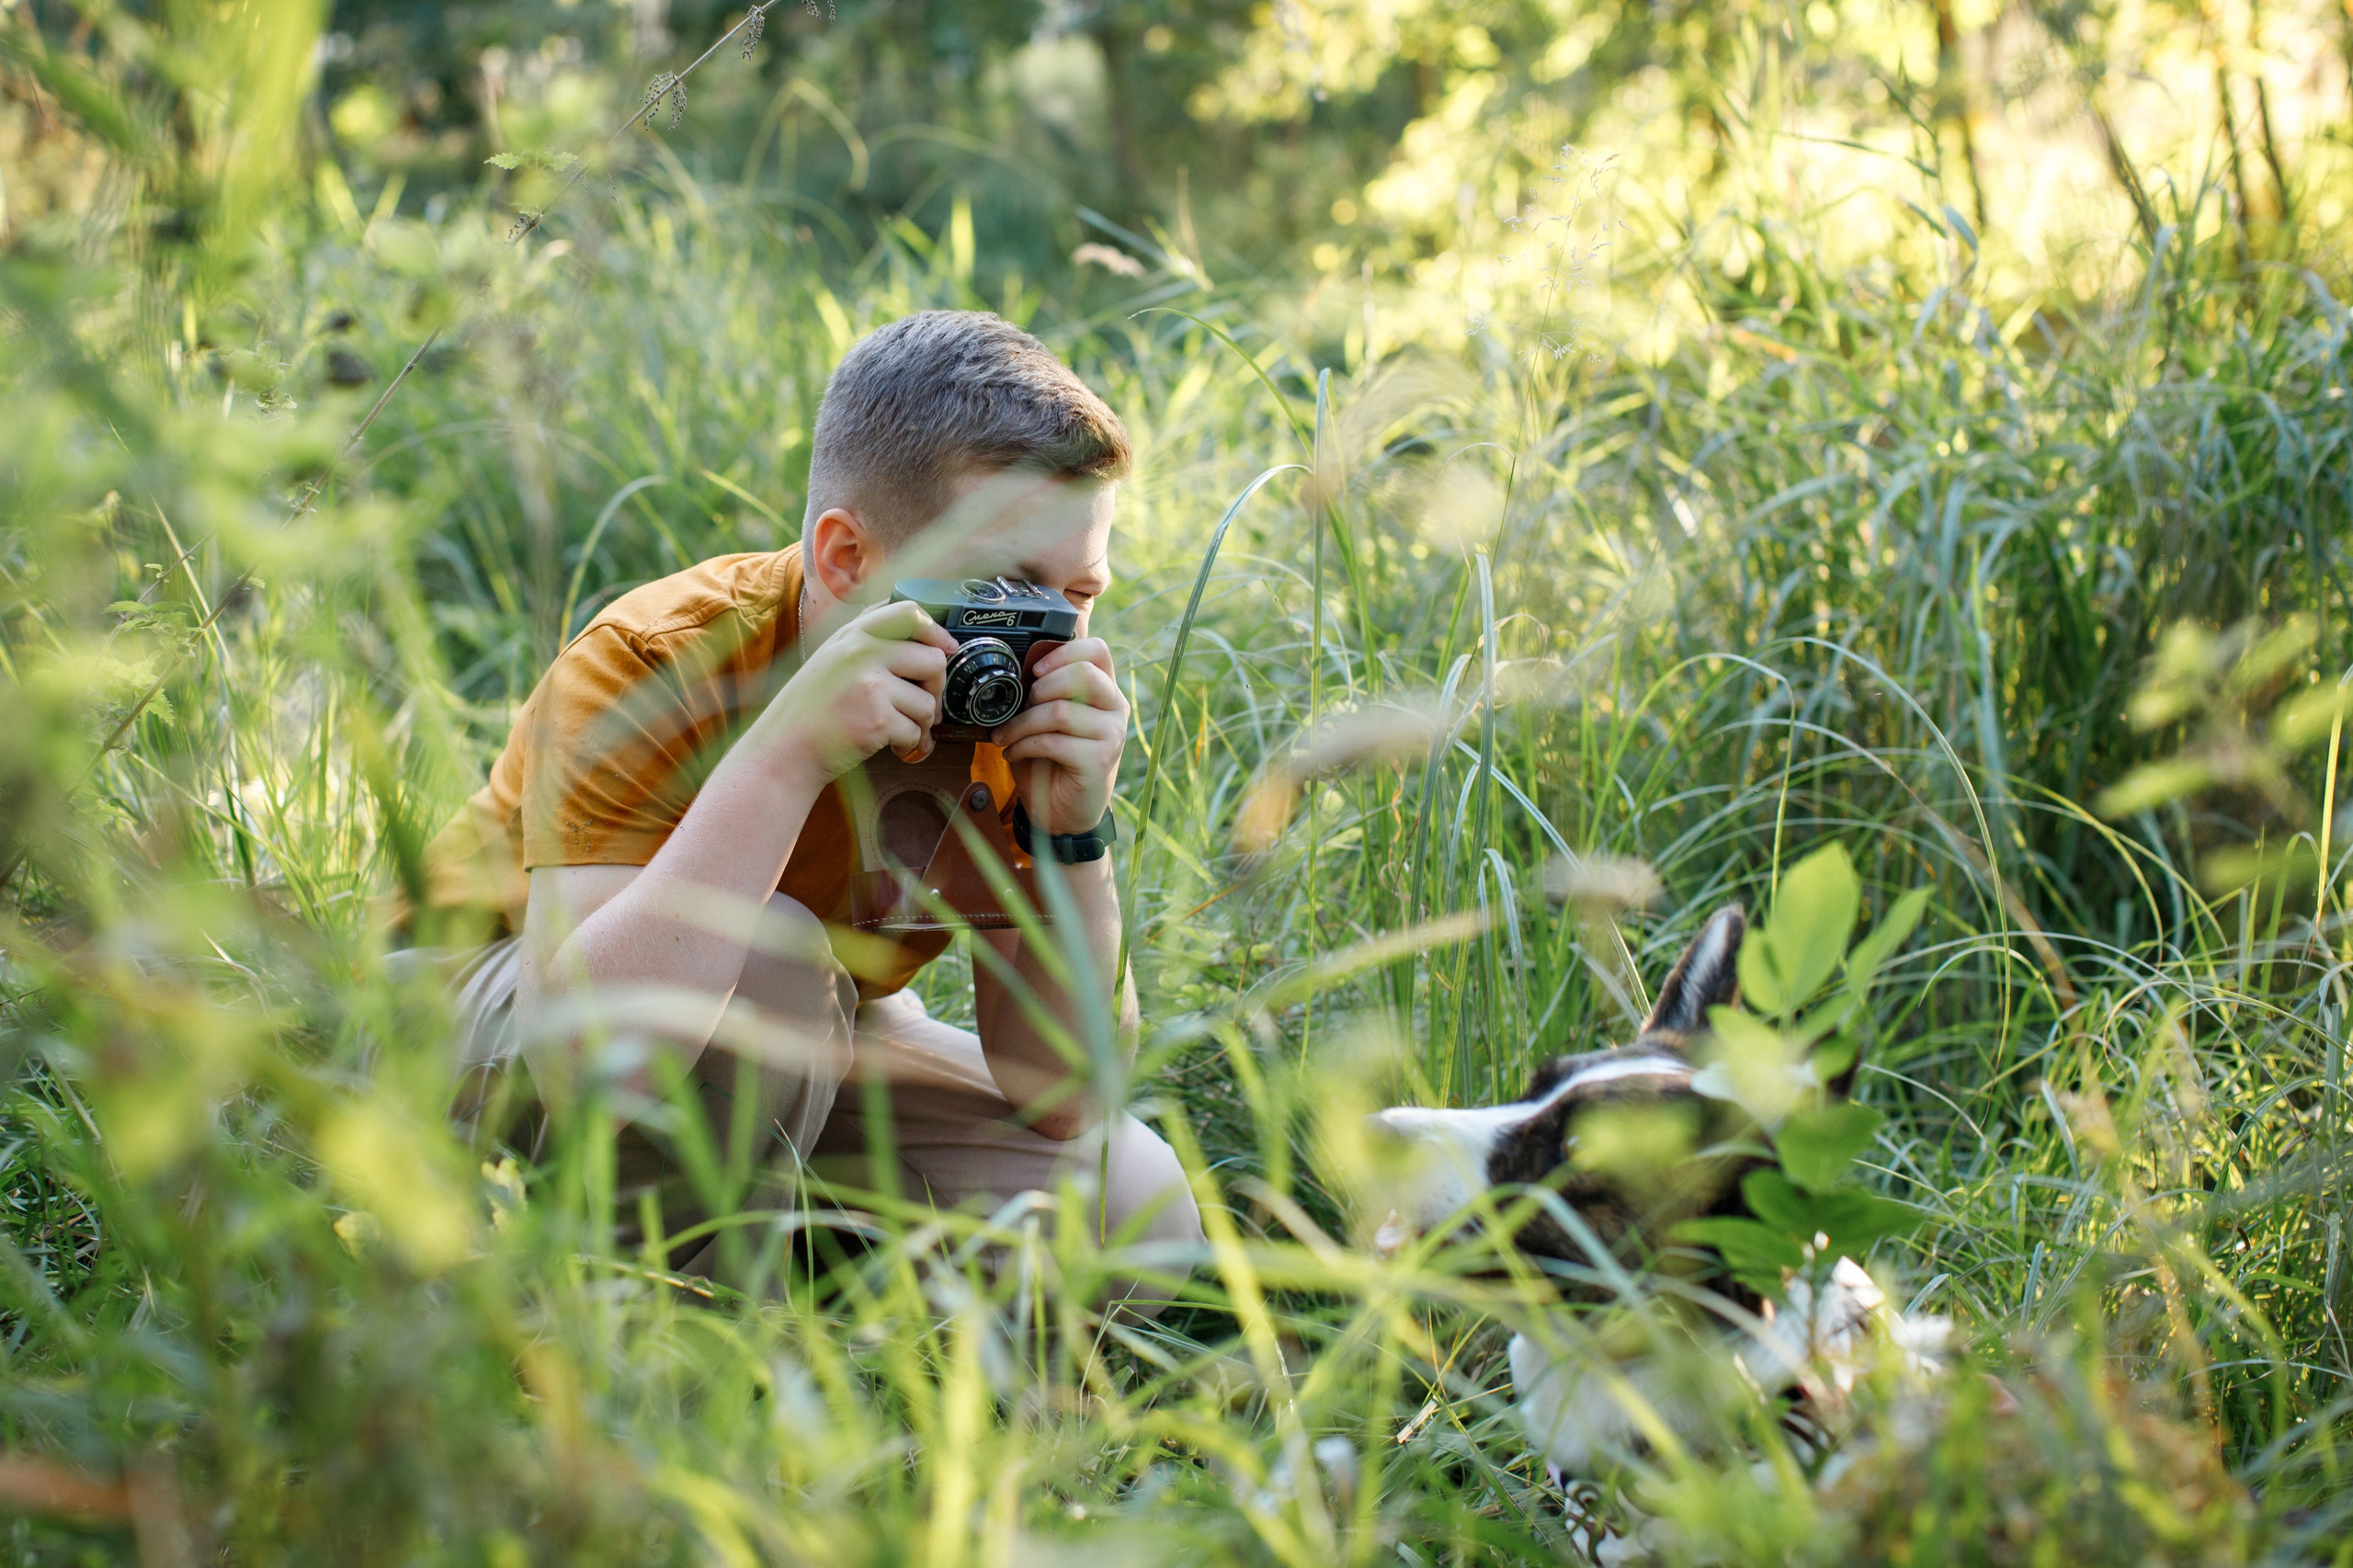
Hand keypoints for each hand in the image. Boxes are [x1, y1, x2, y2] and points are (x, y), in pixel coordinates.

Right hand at [762, 599, 957, 787]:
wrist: (785, 747)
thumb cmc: (812, 706)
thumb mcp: (833, 655)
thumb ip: (868, 637)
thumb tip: (919, 626)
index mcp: (854, 634)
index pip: (910, 613)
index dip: (936, 632)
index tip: (945, 649)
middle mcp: (862, 653)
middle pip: (933, 660)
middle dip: (936, 687)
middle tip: (923, 704)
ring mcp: (871, 685)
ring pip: (928, 702)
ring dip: (921, 722)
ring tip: (899, 729)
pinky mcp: (877, 719)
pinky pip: (916, 731)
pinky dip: (909, 744)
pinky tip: (892, 745)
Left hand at [991, 637, 1127, 834]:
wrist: (1062, 813)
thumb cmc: (1051, 762)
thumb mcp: (1046, 720)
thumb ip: (1043, 693)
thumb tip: (1015, 669)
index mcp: (1105, 690)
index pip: (1097, 650)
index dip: (1064, 651)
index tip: (1034, 669)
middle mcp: (1115, 708)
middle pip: (1082, 673)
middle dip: (1039, 688)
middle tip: (1018, 707)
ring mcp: (1112, 735)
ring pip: (1061, 711)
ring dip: (1022, 723)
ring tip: (1005, 736)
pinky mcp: (1100, 760)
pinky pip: (1054, 741)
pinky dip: (1024, 746)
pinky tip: (1014, 753)